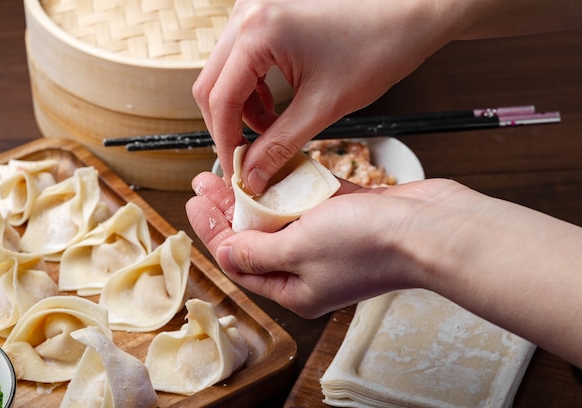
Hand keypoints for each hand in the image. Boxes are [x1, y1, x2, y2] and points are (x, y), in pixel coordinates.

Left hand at [185, 171, 468, 317]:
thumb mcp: (297, 251)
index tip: (193, 202)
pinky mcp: (348, 217)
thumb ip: (257, 252)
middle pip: (256, 237)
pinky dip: (291, 185)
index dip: (213, 231)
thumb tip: (227, 253)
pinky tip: (273, 167)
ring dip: (257, 194)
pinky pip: (310, 201)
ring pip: (281, 217)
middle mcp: (310, 269)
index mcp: (294, 288)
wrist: (430, 228)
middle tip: (204, 181)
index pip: (240, 261)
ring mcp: (330, 243)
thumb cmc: (366, 245)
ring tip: (231, 169)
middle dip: (229, 209)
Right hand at [193, 0, 450, 193]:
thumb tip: (252, 176)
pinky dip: (253, 86)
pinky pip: (243, 57)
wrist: (412, 10)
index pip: (220, 97)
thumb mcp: (324, 106)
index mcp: (259, 31)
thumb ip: (281, 144)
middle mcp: (248, 12)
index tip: (237, 169)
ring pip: (226, 71)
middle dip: (228, 125)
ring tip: (272, 131)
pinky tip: (277, 105)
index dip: (224, 141)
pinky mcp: (268, 11)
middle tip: (248, 157)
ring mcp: (256, 7)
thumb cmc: (380, 46)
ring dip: (241, 107)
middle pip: (211, 82)